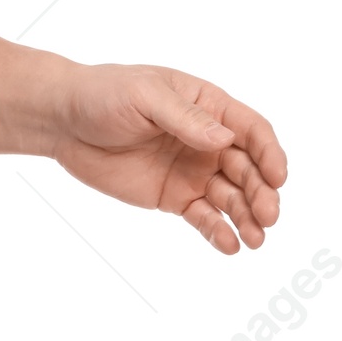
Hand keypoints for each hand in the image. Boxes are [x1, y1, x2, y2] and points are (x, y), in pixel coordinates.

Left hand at [48, 63, 286, 253]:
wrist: (63, 121)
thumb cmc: (103, 94)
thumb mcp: (143, 95)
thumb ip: (184, 117)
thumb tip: (224, 139)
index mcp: (207, 106)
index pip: (252, 131)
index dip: (270, 154)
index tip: (278, 178)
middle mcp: (207, 141)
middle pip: (248, 169)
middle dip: (262, 193)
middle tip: (267, 216)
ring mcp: (192, 171)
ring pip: (231, 198)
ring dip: (247, 218)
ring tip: (255, 240)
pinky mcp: (174, 197)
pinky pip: (204, 217)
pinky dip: (218, 232)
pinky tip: (229, 246)